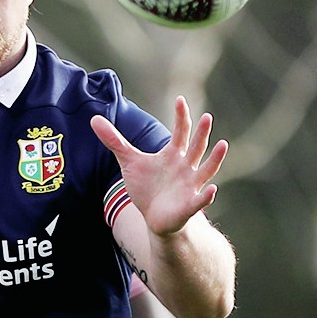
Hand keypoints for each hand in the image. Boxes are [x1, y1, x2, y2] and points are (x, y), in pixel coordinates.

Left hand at [91, 96, 227, 236]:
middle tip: (207, 117)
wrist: (153, 217)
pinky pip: (200, 201)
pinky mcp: (189, 206)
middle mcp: (186, 167)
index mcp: (173, 154)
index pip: (181, 131)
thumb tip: (93, 119)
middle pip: (196, 147)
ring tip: (223, 145)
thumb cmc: (146, 187)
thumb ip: (115, 140)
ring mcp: (190, 186)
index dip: (181, 116)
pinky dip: (206, 196)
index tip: (180, 100)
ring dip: (215, 159)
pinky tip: (212, 191)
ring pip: (206, 170)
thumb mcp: (129, 162)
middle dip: (202, 133)